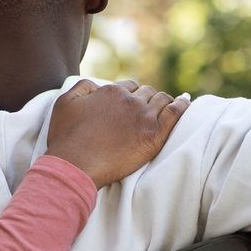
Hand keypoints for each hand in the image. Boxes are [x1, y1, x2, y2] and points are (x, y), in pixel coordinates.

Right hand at [45, 79, 189, 187]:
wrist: (75, 165)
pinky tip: (186, 103)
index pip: (128, 87)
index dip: (130, 95)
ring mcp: (143, 117)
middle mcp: (129, 100)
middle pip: (147, 92)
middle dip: (147, 99)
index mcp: (110, 91)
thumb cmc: (66, 138)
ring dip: (164, 102)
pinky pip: (175, 113)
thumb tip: (97, 84)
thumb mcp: (65, 102)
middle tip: (148, 111)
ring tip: (168, 107)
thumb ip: (82, 87)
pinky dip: (183, 106)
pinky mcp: (154, 135)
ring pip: (162, 100)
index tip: (131, 104)